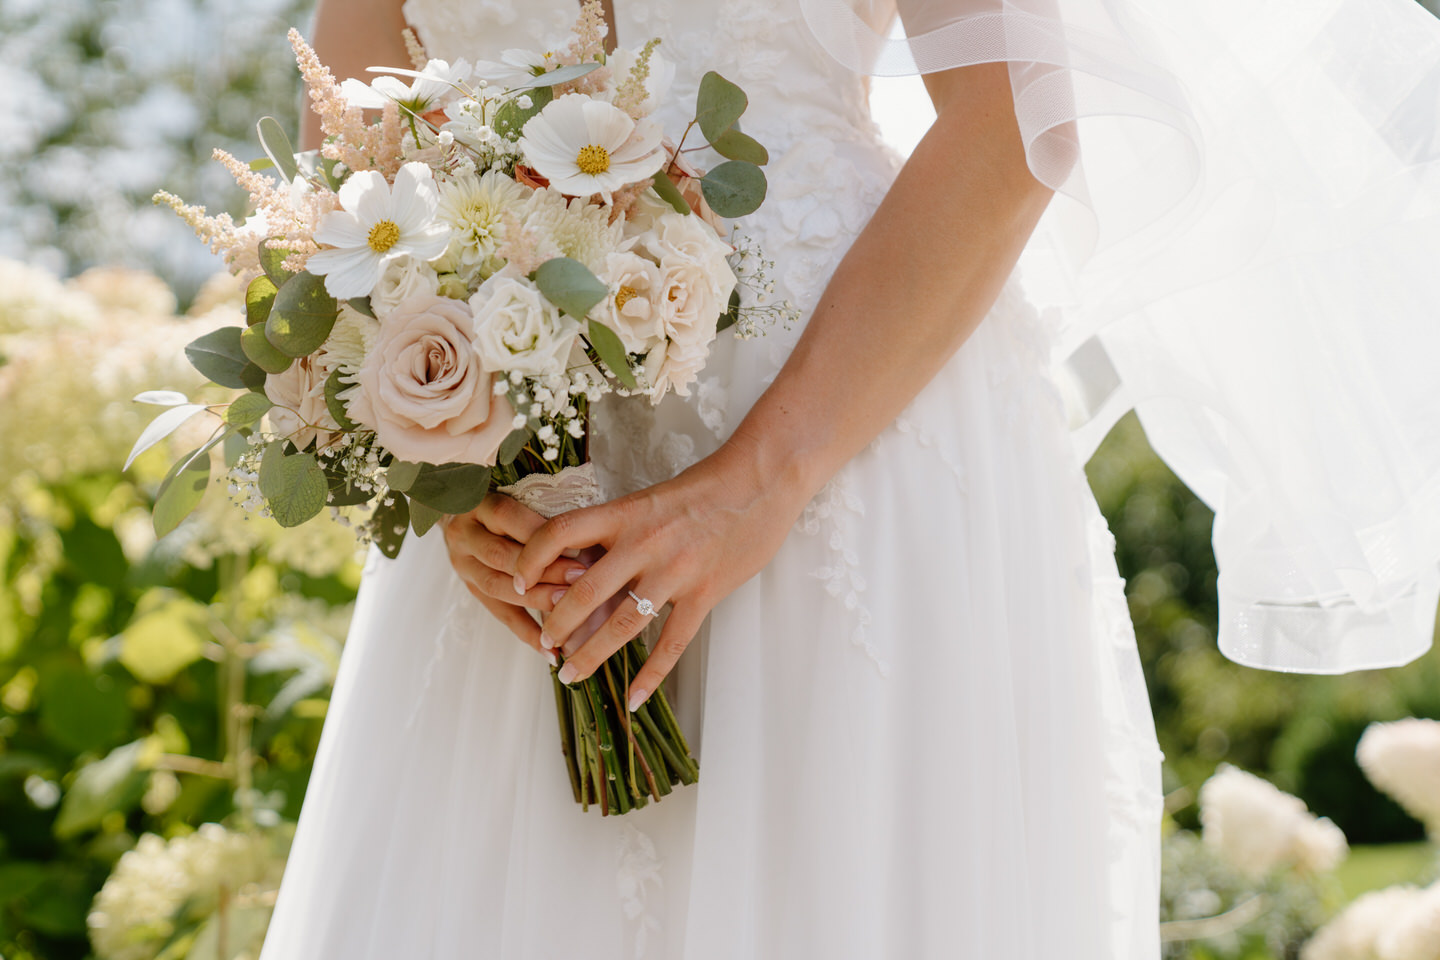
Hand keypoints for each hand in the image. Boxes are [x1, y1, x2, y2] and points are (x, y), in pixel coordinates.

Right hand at [441, 493, 592, 662]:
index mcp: (479, 505)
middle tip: (579, 579)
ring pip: (497, 587)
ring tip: (567, 613)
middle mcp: (464, 535)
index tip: (576, 546)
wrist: (461, 513)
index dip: (541, 535)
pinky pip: (500, 615)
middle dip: (542, 570)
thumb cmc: (509, 506)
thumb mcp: (519, 497)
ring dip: (535, 600)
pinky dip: (527, 633)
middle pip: (501, 555)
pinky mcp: (471, 590)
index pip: (508, 518)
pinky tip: (551, 650)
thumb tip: (588, 540)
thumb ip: (542, 517)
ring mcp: (463, 565)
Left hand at [512, 438, 811, 710]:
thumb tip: (587, 559)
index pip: (560, 534)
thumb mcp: (653, 498)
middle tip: (543, 643)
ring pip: (621, 625)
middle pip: (583, 591)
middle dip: (556, 624)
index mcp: (626, 513)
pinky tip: (634, 699)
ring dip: (591, 654)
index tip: (516, 582)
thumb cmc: (708, 485)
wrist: (761, 479)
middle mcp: (643, 543)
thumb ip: (622, 529)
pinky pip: (672, 643)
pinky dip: (652, 675)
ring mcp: (675, 571)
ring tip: (570, 674)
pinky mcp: (704, 593)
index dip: (530, 559)